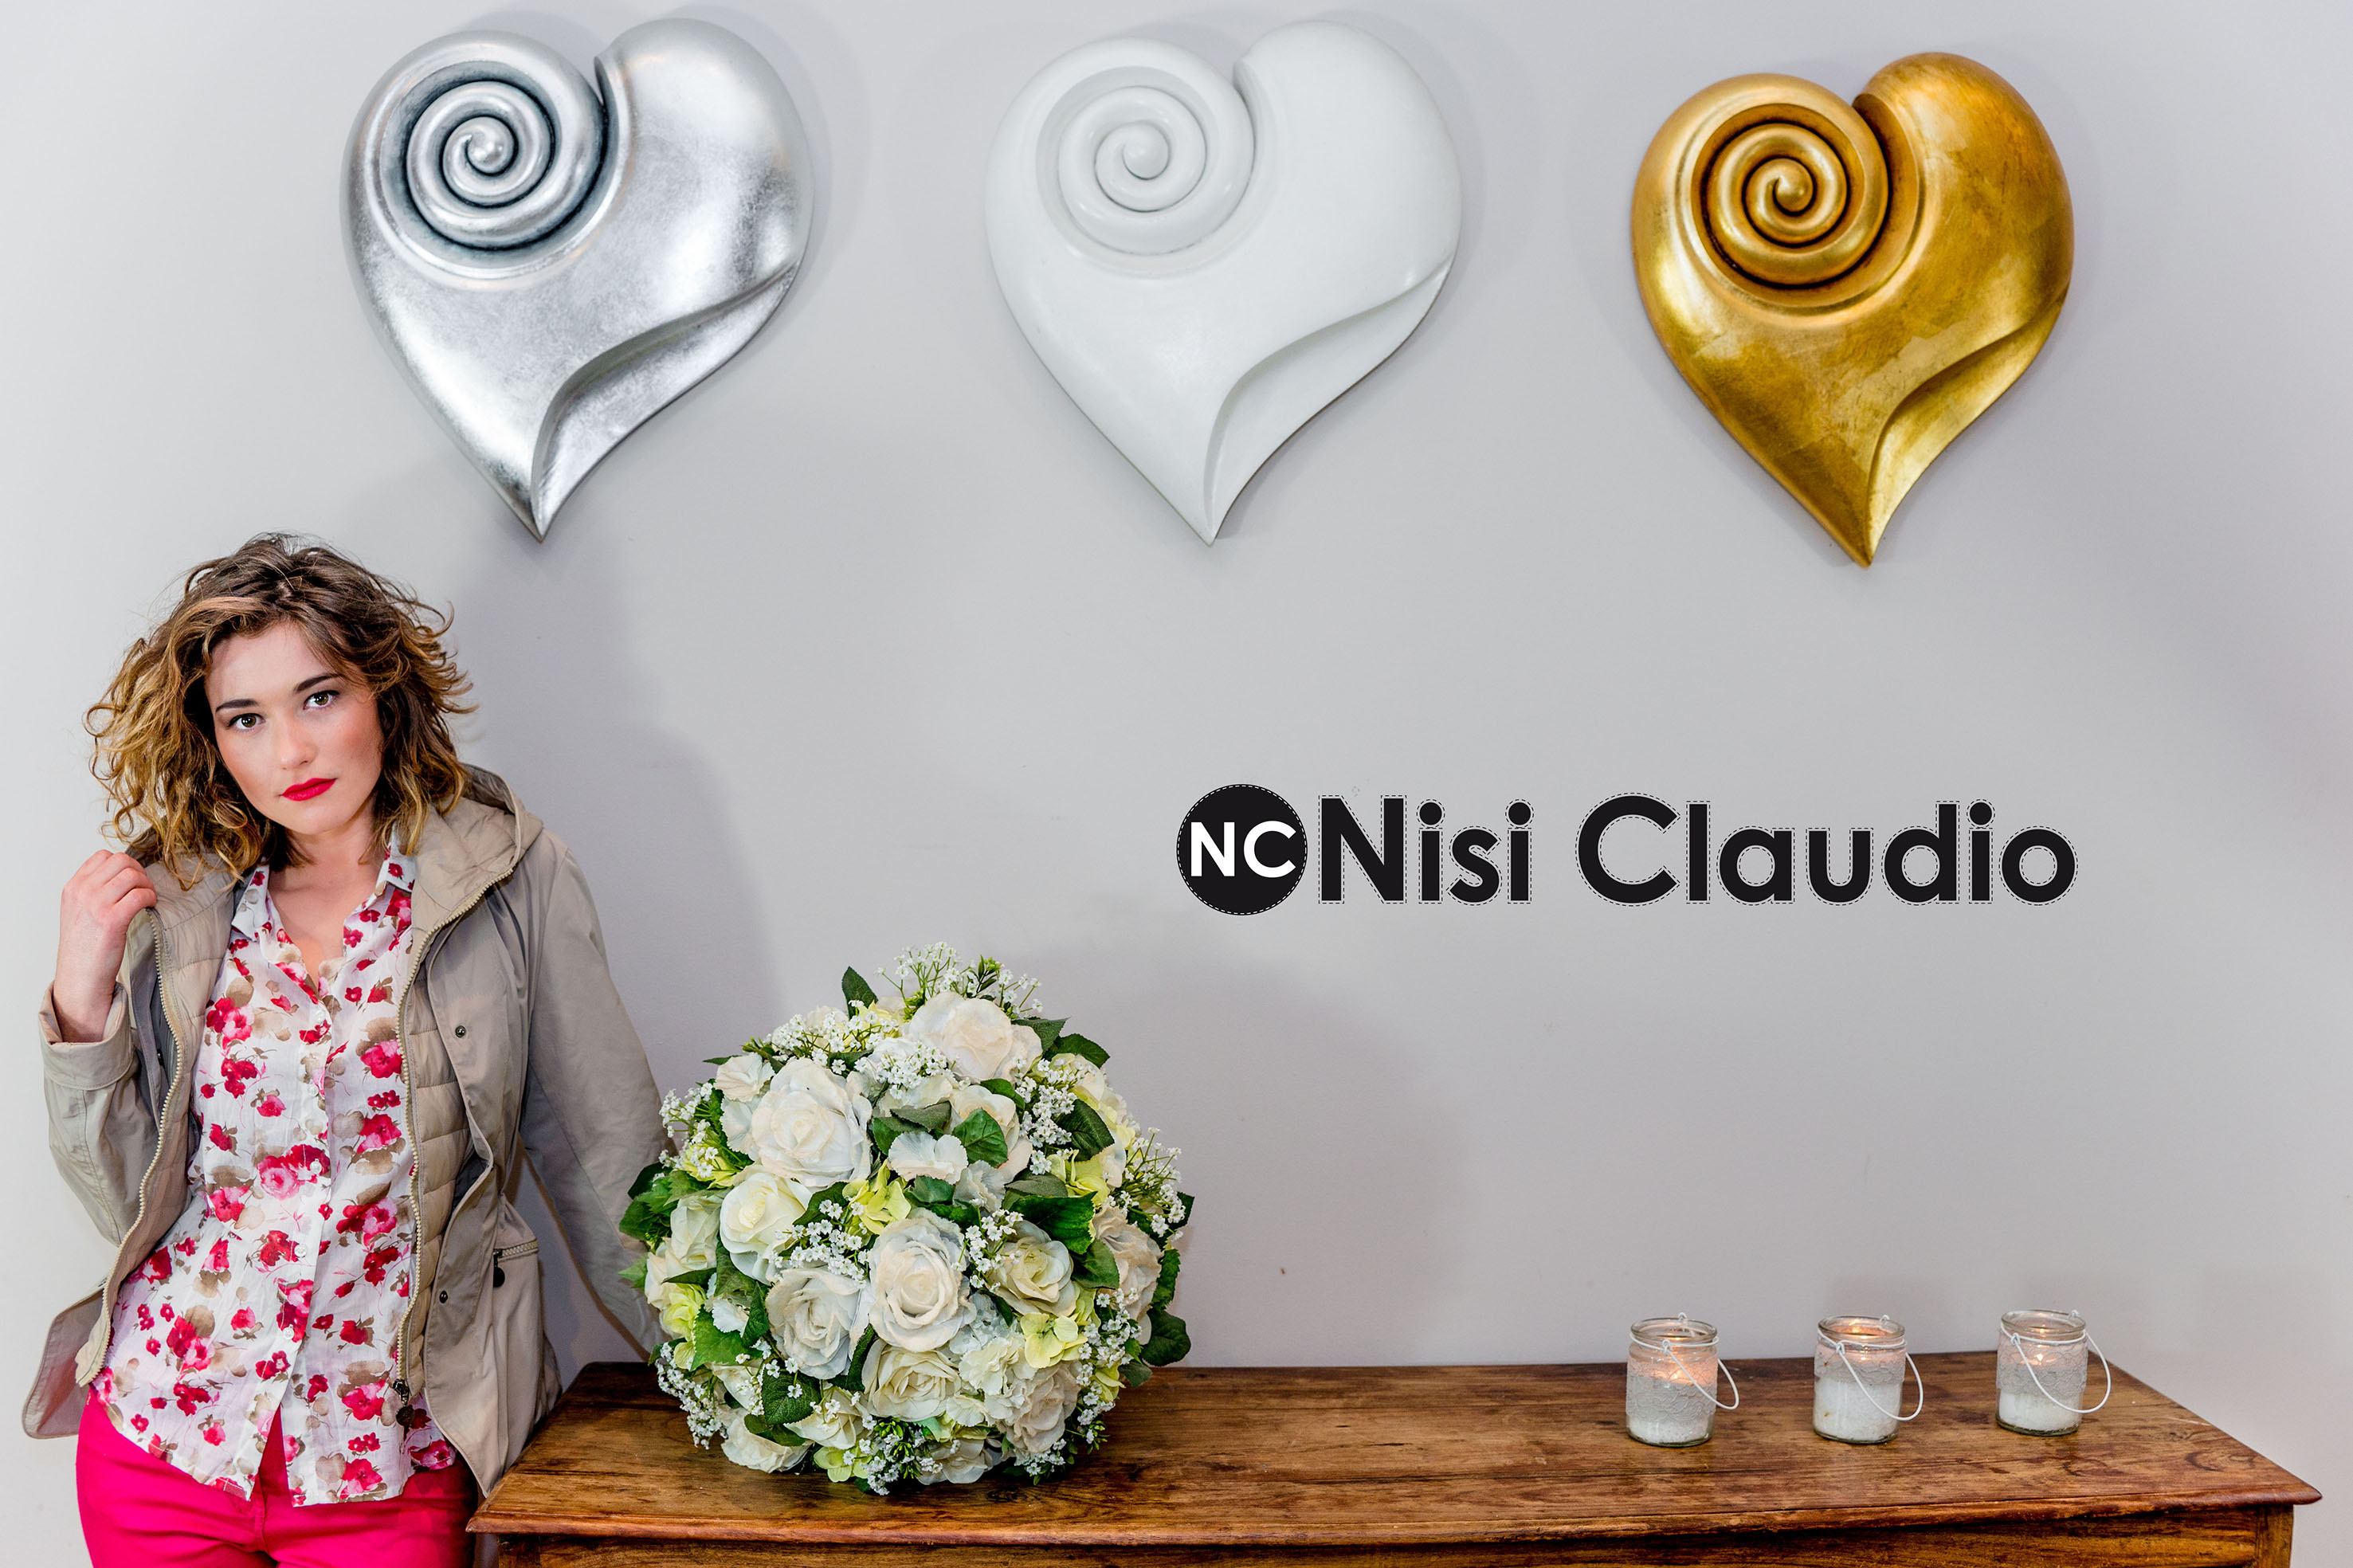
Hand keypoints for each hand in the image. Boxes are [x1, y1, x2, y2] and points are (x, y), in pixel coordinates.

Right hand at [53, 851, 156, 1042]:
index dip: (125, 864)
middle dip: (140, 872)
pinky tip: (150, 907)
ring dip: (148, 885)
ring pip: (133, 875)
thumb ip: (93, 891)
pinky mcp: (111, 920)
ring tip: (148, 899)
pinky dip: (150, 898)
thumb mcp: (78, 912)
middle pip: (121, 861)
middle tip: (145, 889)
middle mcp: (82, 892)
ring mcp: (95, 905)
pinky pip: (140, 895)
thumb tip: (124, 875)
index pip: (103, 856)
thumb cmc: (84, 948)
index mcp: (72, 888)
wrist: (80, 978)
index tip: (132, 879)